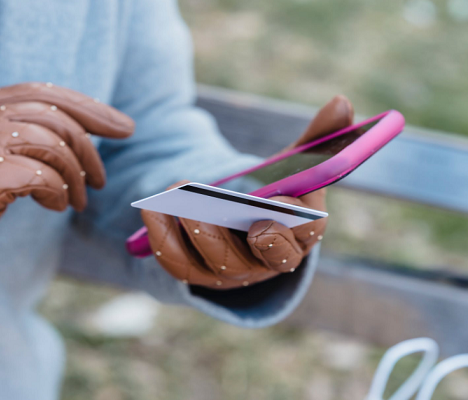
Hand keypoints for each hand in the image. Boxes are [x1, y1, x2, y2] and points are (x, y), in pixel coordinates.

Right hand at [0, 83, 133, 287]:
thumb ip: (22, 139)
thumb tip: (82, 137)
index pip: (43, 93)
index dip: (89, 109)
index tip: (123, 127)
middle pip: (55, 116)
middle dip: (90, 149)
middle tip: (102, 181)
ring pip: (53, 144)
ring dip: (77, 177)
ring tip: (78, 202)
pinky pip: (44, 176)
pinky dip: (60, 192)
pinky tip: (56, 206)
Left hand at [141, 95, 352, 289]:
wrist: (239, 222)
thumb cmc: (272, 193)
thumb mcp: (293, 165)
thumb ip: (317, 138)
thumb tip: (341, 101)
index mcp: (300, 235)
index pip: (307, 236)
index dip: (295, 220)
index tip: (281, 196)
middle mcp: (268, 262)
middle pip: (258, 259)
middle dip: (238, 231)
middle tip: (211, 204)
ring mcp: (232, 274)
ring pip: (215, 262)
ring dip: (195, 228)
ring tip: (175, 193)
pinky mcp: (198, 275)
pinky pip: (178, 263)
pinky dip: (163, 236)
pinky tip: (153, 206)